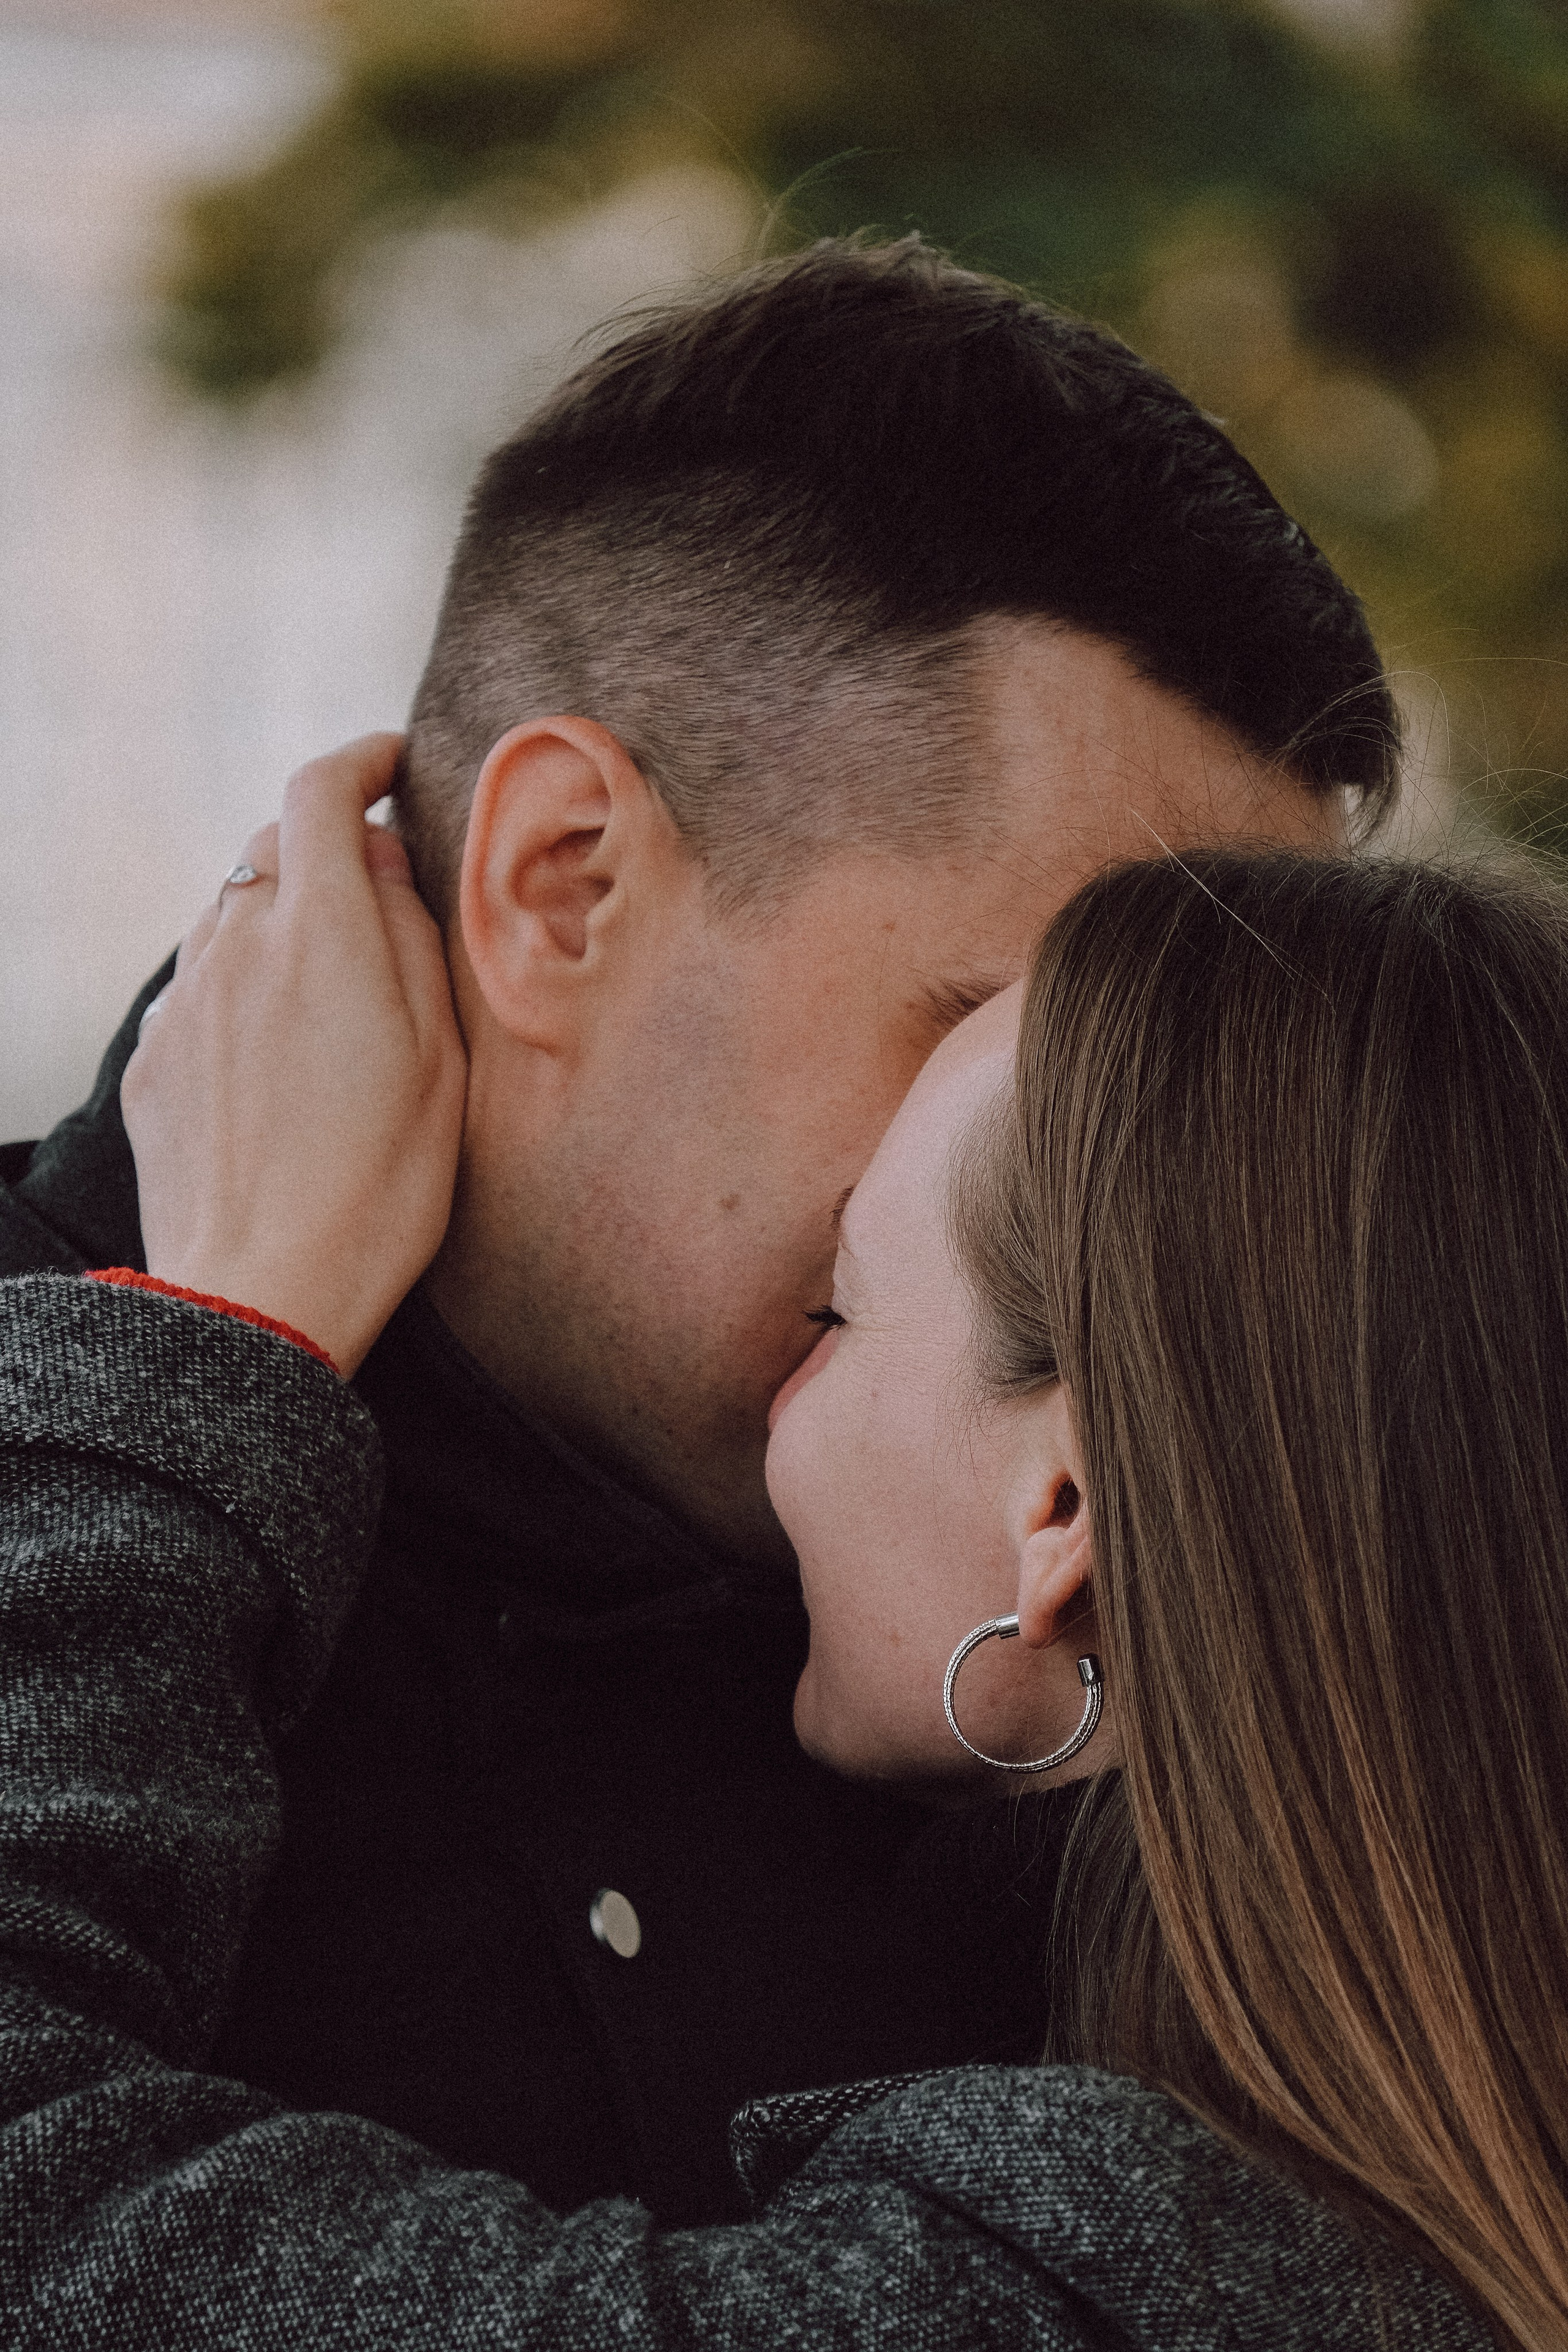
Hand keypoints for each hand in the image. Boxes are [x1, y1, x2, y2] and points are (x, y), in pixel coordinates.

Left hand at [122, 736, 467, 1376]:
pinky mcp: (156, 1057)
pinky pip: (200, 984)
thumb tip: (384, 863)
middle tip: (379, 890)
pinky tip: (280, 1051)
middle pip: (270, 847)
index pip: (320, 792)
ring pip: (229, 914)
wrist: (262, 1294)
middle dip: (324, 845)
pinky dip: (242, 983)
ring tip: (332, 985)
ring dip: (279, 917)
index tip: (388, 765)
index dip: (357, 761)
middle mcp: (238, 947)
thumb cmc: (378, 1190)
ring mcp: (186, 1002)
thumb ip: (413, 939)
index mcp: (322, 935)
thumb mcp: (439, 1060)